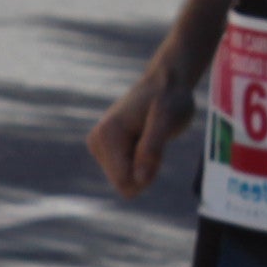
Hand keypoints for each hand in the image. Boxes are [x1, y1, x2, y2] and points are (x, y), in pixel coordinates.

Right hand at [87, 68, 198, 199]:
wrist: (165, 84)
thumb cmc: (170, 100)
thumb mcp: (167, 121)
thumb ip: (152, 149)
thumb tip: (139, 180)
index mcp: (106, 136)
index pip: (124, 182)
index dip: (147, 175)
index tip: (156, 147)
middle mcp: (96, 142)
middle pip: (123, 183)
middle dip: (144, 170)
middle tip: (155, 141)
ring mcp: (98, 146)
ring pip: (124, 180)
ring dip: (143, 164)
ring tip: (149, 137)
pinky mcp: (105, 149)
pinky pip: (125, 173)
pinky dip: (140, 161)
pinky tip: (144, 138)